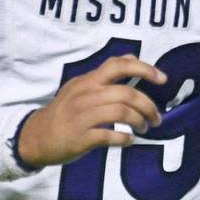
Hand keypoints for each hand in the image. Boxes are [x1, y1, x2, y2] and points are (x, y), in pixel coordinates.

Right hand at [17, 55, 164, 166]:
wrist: (35, 137)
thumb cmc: (64, 112)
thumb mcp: (80, 87)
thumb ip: (105, 76)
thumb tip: (132, 59)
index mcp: (88, 80)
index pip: (118, 65)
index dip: (145, 69)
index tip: (163, 79)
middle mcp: (86, 94)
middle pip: (126, 93)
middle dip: (148, 106)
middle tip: (156, 118)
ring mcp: (82, 116)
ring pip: (121, 112)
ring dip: (139, 121)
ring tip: (144, 128)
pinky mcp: (80, 137)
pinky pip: (109, 136)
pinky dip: (124, 139)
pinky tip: (129, 141)